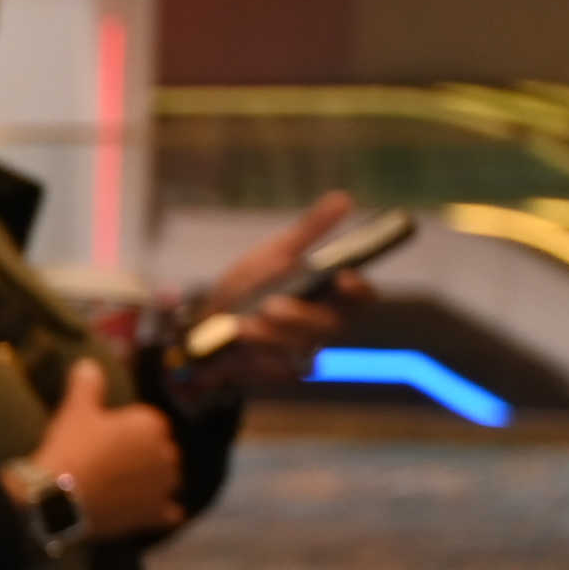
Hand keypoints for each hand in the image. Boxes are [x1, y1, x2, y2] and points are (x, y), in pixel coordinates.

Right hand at [32, 359, 184, 545]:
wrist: (59, 498)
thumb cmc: (70, 448)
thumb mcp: (75, 410)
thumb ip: (87, 385)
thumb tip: (89, 364)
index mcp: (152, 424)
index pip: (149, 423)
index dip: (127, 431)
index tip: (105, 438)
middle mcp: (167, 453)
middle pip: (160, 452)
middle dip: (143, 456)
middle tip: (110, 463)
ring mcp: (165, 486)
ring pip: (167, 480)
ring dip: (152, 482)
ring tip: (122, 487)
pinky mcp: (156, 513)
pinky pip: (169, 511)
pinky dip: (159, 511)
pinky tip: (142, 509)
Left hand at [174, 191, 372, 391]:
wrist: (206, 320)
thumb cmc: (251, 284)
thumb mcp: (277, 252)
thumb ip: (311, 230)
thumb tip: (344, 198)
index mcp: (331, 295)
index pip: (362, 297)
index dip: (358, 289)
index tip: (343, 277)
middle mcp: (324, 325)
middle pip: (332, 325)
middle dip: (303, 316)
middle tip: (273, 305)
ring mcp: (304, 351)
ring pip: (302, 348)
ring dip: (271, 335)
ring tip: (243, 323)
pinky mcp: (282, 372)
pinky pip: (278, 368)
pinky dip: (257, 353)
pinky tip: (238, 341)